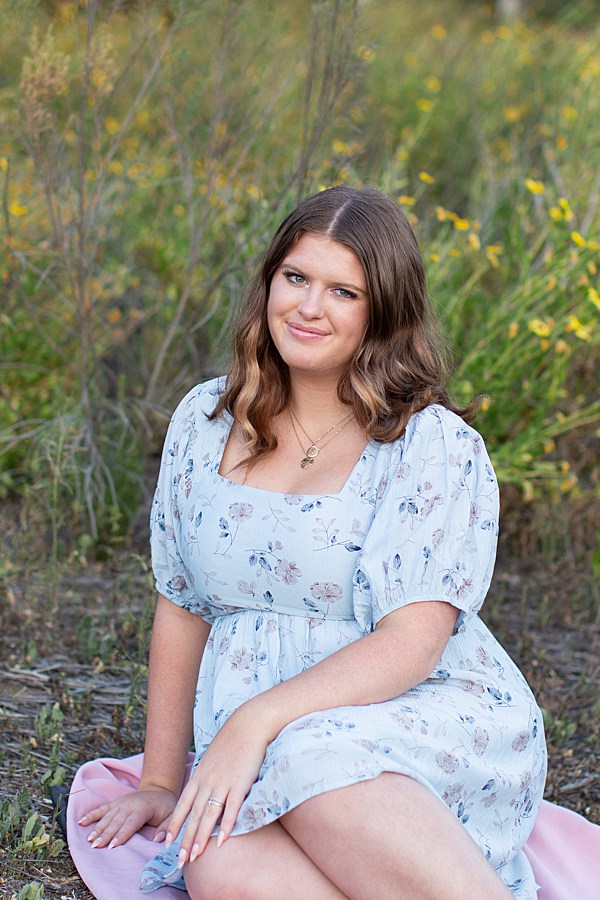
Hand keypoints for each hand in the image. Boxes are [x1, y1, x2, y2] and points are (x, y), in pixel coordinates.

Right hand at [78, 784, 177, 848]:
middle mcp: (129, 805)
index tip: (112, 846)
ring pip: (106, 817)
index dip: (121, 835)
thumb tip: (158, 839)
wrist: (158, 789)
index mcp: (143, 809)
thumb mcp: (172, 815)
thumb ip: (167, 827)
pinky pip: (101, 809)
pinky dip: (91, 815)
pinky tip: (81, 822)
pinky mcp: (115, 803)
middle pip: (116, 822)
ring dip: (97, 828)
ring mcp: (120, 803)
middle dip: (105, 834)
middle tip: (96, 846)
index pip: (131, 823)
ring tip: (89, 840)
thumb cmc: (165, 806)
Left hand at [166, 702, 270, 864]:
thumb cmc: (232, 740)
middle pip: (193, 815)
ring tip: (195, 856)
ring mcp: (223, 782)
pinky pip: (232, 808)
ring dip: (201, 837)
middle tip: (180, 860)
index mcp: (199, 774)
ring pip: (208, 815)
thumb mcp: (212, 758)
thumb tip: (203, 790)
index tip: (167, 842)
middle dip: (185, 839)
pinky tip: (223, 840)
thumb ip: (206, 775)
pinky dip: (227, 826)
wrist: (249, 724)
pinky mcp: (240, 783)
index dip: (174, 824)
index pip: (182, 804)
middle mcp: (207, 781)